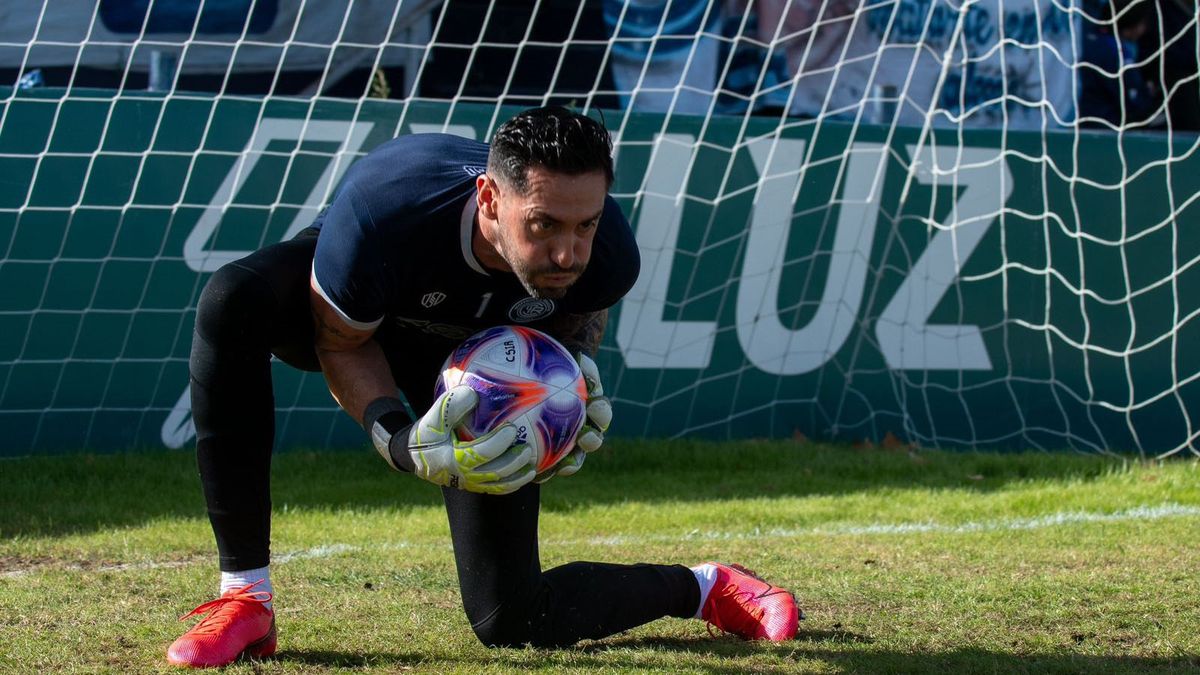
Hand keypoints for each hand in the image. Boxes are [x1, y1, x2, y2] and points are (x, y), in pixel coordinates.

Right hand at [408, 385, 534, 493]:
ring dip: (517, 478)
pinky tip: (525, 475)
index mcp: (453, 459)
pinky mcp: (474, 487)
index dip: (499, 443)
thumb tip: (473, 394)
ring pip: (498, 486)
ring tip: (532, 468)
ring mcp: (470, 484)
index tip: (512, 428)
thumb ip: (450, 406)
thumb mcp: (433, 419)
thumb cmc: (427, 434)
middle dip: (514, 462)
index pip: (481, 453)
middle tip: (527, 449)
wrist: (416, 456)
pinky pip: (496, 490)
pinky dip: (512, 485)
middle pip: (495, 473)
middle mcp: (463, 476)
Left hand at [535, 352, 611, 483]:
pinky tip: (535, 474)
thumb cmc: (549, 369)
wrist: (532, 384)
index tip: (593, 406)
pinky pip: (549, 467)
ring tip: (565, 466)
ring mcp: (568, 445)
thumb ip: (572, 361)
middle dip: (593, 440)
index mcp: (590, 408)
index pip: (601, 410)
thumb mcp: (560, 360)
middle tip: (585, 437)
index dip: (601, 411)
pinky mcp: (550, 458)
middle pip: (594, 439)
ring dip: (573, 463)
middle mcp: (584, 429)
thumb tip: (582, 358)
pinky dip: (545, 471)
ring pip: (575, 458)